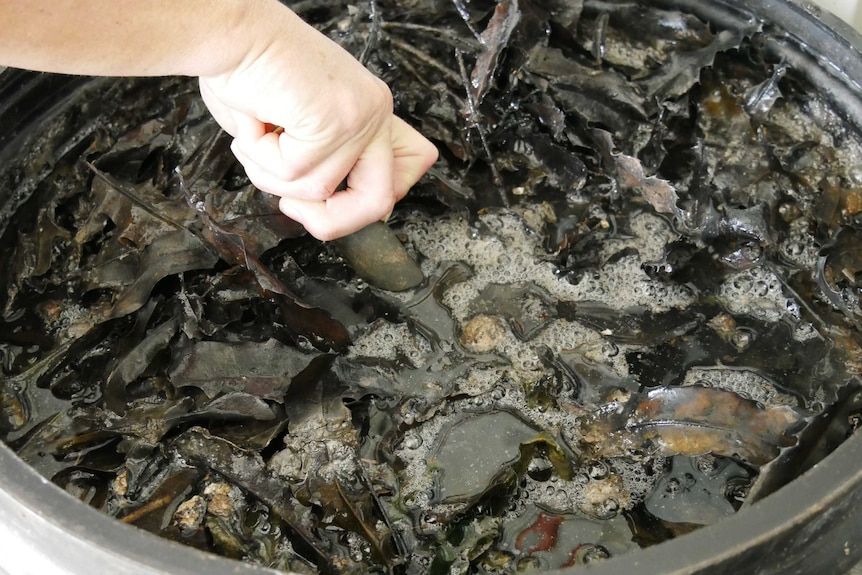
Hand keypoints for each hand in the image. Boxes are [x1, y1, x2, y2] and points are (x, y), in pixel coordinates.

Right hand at [198, 8, 436, 240]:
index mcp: (370, 110)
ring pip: (319, 191)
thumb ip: (319, 160)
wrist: (226, 33)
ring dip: (270, 174)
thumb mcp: (290, 127)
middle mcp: (374, 111)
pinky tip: (254, 119)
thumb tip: (326, 205)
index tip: (326, 199)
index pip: (414, 163)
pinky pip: (293, 173)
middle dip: (330, 221)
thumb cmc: (247, 73)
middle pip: (380, 201)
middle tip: (290, 206)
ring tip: (255, 133)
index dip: (370, 198)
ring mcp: (359, 117)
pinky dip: (258, 155)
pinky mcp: (334, 120)